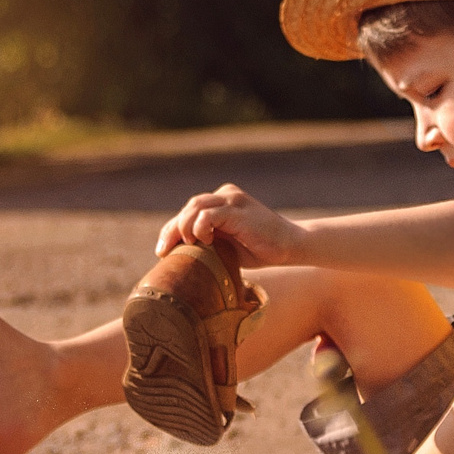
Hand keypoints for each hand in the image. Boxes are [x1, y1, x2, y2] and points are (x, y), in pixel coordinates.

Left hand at [156, 183, 307, 268]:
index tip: (162, 251)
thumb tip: (181, 258)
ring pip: (195, 206)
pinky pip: (210, 214)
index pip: (188, 212)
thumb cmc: (260, 248)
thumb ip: (208, 241)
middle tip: (164, 252)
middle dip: (171, 229)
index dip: (171, 230)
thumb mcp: (227, 245)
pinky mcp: (239, 210)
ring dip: (184, 227)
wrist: (291, 246)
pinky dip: (201, 226)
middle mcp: (225, 195)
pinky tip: (205, 240)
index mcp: (221, 201)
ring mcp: (233, 200)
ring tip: (187, 244)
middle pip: (188, 207)